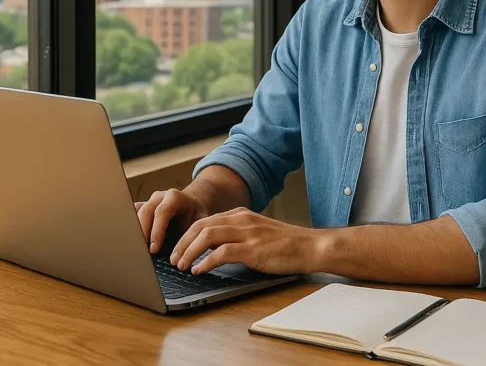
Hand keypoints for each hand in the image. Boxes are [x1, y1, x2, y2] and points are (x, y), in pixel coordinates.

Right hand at [135, 188, 209, 253]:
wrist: (191, 206)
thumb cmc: (196, 215)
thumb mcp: (201, 220)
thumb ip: (197, 232)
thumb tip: (191, 250)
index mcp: (174, 197)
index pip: (161, 212)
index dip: (156, 231)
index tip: (154, 249)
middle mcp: (159, 197)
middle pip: (145, 212)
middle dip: (143, 233)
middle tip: (142, 252)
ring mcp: (149, 201)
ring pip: (136, 213)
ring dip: (134, 231)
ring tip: (135, 249)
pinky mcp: (142, 208)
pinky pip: (132, 215)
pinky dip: (130, 227)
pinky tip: (129, 241)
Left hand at [169, 207, 322, 276]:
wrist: (311, 247)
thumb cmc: (287, 245)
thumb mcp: (258, 233)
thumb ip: (238, 235)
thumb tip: (215, 249)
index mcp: (241, 215)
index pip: (205, 220)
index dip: (187, 235)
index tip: (178, 248)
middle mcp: (241, 220)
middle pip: (200, 225)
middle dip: (182, 242)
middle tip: (173, 258)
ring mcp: (247, 233)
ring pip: (207, 236)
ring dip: (190, 251)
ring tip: (182, 265)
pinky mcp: (253, 249)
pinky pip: (222, 253)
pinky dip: (206, 262)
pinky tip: (199, 270)